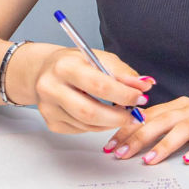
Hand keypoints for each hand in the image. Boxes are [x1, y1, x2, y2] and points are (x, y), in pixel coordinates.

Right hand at [30, 47, 150, 134]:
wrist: (43, 70)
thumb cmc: (74, 63)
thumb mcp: (99, 58)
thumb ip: (123, 73)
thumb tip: (145, 85)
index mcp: (64, 66)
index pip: (99, 85)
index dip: (124, 94)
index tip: (140, 97)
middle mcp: (51, 88)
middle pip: (90, 112)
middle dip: (118, 117)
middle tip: (135, 116)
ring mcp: (49, 108)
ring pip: (88, 125)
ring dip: (111, 123)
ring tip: (123, 114)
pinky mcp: (52, 123)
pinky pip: (82, 130)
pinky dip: (98, 126)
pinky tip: (102, 116)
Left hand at [103, 96, 188, 164]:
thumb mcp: (182, 129)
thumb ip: (160, 131)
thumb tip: (127, 143)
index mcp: (179, 106)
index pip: (148, 116)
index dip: (127, 129)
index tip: (110, 145)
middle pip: (162, 120)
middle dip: (139, 137)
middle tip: (122, 153)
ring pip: (185, 128)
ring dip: (165, 144)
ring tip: (150, 160)